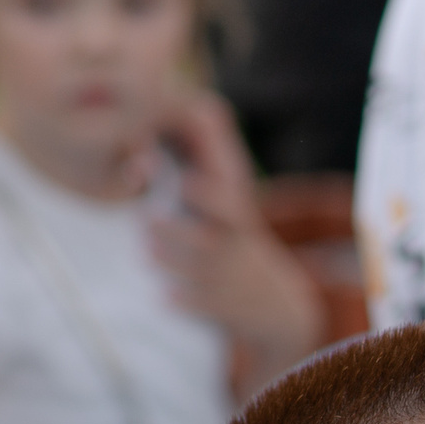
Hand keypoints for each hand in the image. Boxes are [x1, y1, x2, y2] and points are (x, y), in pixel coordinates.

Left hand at [147, 93, 322, 375]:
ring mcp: (232, 283)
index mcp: (239, 224)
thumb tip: (194, 112)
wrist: (279, 307)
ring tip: (146, 252)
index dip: (209, 195)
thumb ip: (208, 167)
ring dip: (170, 263)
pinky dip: (181, 303)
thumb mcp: (236, 207)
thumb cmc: (238, 242)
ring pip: (199, 274)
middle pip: (208, 243)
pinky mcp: (225, 310)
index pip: (230, 208)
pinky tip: (163, 297)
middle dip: (176, 233)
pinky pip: (201, 308)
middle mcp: (237, 253)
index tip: (185, 183)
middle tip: (145, 220)